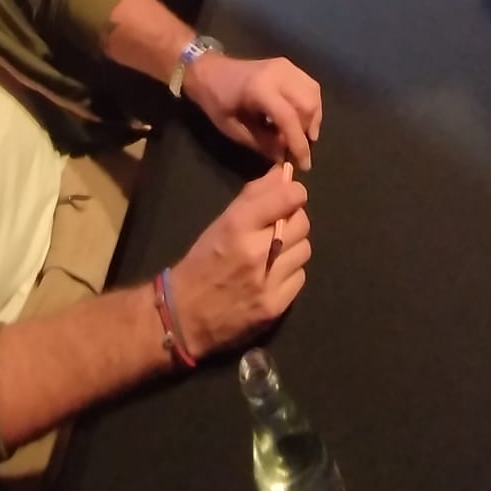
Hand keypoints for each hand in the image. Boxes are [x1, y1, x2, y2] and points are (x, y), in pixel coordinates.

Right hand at [169, 167, 310, 358]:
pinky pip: (300, 277)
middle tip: (280, 226)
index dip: (294, 193)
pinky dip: (291, 272)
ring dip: (293, 247)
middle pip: (302, 223)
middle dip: (294, 219)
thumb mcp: (220, 222)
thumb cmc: (202, 261)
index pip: (287, 197)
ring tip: (275, 252)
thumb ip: (254, 195)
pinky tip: (274, 274)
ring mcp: (268, 281)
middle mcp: (256, 251)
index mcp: (238, 225)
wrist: (185, 315)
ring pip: (304, 250)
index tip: (291, 195)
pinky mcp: (275, 305)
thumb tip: (283, 175)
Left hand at [183, 53, 322, 167]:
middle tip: (298, 148)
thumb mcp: (233, 128)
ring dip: (313, 117)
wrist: (209, 71)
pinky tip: (301, 119)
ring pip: (314, 94)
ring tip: (301, 134)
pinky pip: (310, 86)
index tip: (304, 164)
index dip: (299, 143)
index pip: (289, 117)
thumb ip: (261, 143)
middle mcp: (277, 73)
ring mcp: (285, 66)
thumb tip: (284, 157)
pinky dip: (310, 105)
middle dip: (308, 130)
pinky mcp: (288, 65)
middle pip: (308, 104)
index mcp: (259, 88)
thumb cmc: (216, 101)